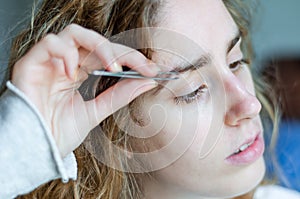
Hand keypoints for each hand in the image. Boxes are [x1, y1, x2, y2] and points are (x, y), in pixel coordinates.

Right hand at [11, 24, 157, 156]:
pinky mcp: (30, 63)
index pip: (107, 55)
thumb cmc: (59, 133)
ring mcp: (48, 62)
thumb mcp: (95, 112)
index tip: (152, 70)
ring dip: (100, 47)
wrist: (35, 151)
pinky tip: (73, 74)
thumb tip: (147, 82)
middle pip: (96, 41)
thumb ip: (119, 96)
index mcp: (79, 73)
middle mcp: (65, 63)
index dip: (130, 59)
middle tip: (143, 66)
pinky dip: (66, 54)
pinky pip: (50, 44)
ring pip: (75, 34)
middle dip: (123, 52)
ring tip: (113, 68)